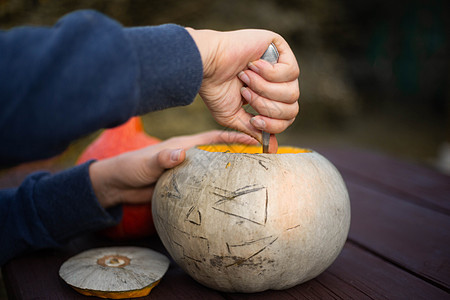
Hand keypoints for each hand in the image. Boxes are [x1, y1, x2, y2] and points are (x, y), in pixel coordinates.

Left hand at [89, 130, 256, 207]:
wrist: (118, 185)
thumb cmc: (131, 168)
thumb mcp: (146, 163)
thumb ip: (162, 158)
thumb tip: (180, 154)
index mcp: (185, 145)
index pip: (214, 137)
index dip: (234, 136)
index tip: (254, 138)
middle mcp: (189, 156)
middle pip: (219, 152)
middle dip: (239, 153)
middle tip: (261, 160)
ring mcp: (188, 171)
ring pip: (214, 169)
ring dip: (230, 171)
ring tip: (252, 179)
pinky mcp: (184, 185)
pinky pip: (205, 184)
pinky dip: (217, 186)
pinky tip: (228, 196)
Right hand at [186, 28, 299, 149]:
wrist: (206, 65)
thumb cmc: (215, 89)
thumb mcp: (234, 117)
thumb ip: (254, 130)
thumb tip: (272, 148)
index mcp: (268, 96)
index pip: (287, 118)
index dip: (273, 124)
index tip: (254, 119)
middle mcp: (277, 81)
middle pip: (293, 108)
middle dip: (266, 106)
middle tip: (246, 94)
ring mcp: (280, 63)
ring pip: (293, 92)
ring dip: (265, 90)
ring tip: (246, 79)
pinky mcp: (279, 47)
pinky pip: (292, 71)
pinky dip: (270, 73)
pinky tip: (253, 65)